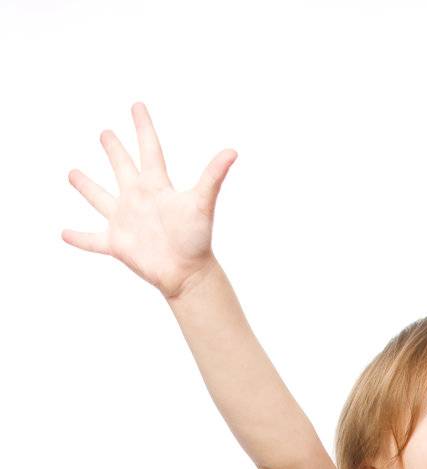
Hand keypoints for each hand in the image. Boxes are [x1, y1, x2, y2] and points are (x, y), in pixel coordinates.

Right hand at [61, 102, 236, 298]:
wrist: (188, 273)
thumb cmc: (197, 239)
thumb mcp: (202, 203)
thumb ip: (213, 176)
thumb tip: (233, 151)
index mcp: (156, 186)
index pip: (149, 149)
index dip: (143, 127)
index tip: (137, 106)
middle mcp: (138, 199)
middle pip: (122, 167)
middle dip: (114, 150)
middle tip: (105, 133)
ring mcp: (126, 221)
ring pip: (101, 199)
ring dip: (86, 187)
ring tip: (72, 173)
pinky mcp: (117, 244)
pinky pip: (92, 239)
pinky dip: (78, 237)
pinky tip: (64, 233)